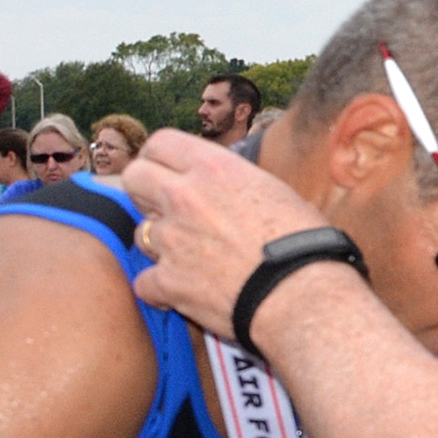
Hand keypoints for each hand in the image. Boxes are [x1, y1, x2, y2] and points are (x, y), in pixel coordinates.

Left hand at [124, 130, 326, 334]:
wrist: (302, 293)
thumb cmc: (303, 243)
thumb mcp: (273, 190)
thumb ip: (234, 183)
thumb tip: (225, 189)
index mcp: (213, 167)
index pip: (161, 143)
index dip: (158, 158)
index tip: (165, 172)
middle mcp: (184, 197)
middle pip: (135, 178)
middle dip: (144, 193)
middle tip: (166, 211)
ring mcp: (172, 239)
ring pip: (140, 234)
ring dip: (158, 245)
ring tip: (189, 259)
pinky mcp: (169, 281)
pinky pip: (145, 283)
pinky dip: (161, 290)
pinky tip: (183, 294)